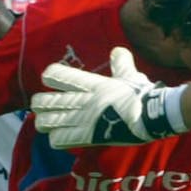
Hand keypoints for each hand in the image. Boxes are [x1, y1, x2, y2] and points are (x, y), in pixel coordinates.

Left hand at [31, 46, 178, 148]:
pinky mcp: (87, 138)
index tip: (49, 77)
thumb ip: (121, 63)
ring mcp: (83, 120)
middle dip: (40, 103)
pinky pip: (59, 139)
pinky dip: (56, 139)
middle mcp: (82, 101)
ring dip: (44, 122)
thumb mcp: (131, 75)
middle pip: (45, 101)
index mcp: (91, 84)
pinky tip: (59, 137)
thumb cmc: (141, 95)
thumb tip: (118, 50)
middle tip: (42, 105)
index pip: (58, 75)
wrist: (150, 117)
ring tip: (45, 122)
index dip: (50, 75)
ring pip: (46, 122)